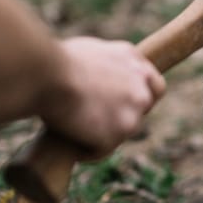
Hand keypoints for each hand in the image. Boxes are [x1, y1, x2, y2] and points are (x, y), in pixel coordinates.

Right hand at [38, 36, 165, 157]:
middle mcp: (140, 87)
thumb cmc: (56, 61)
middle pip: (141, 112)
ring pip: (121, 133)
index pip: (154, 86)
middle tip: (93, 120)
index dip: (139, 98)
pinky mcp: (118, 133)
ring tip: (72, 128)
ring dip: (101, 135)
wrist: (47, 74)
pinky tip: (69, 142)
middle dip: (121, 117)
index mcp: (134, 60)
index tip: (123, 105)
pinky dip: (87, 150)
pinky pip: (101, 149)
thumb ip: (107, 66)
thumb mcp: (91, 51)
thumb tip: (100, 78)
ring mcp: (133, 112)